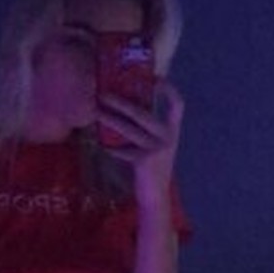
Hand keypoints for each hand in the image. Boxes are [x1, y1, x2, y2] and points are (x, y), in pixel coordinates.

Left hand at [96, 80, 183, 208]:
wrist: (156, 195)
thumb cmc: (153, 168)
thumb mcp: (157, 145)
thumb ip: (149, 130)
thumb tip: (125, 108)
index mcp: (172, 131)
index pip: (177, 106)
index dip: (169, 90)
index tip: (156, 78)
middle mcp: (167, 137)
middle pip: (142, 113)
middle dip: (121, 102)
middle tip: (103, 94)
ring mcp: (157, 148)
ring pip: (128, 129)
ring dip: (110, 120)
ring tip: (96, 112)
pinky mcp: (144, 160)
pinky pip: (123, 150)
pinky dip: (112, 148)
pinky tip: (103, 146)